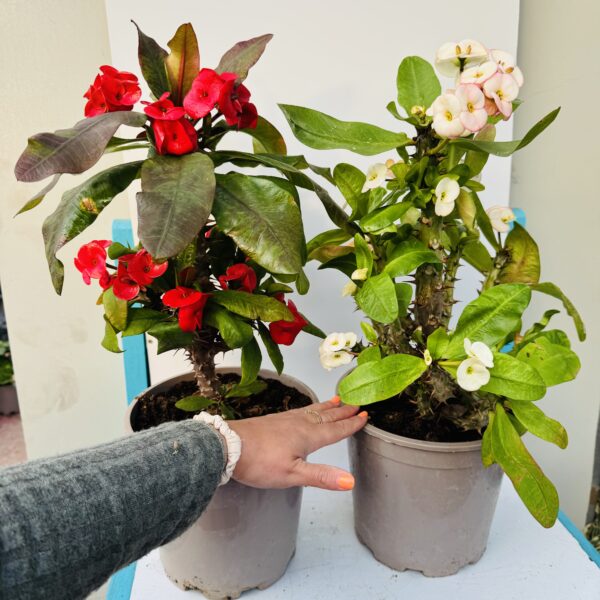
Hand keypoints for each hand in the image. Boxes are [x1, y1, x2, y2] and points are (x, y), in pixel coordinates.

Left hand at [228, 397, 366, 490]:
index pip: (335, 430)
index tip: (364, 416)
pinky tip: (306, 411)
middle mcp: (299, 424)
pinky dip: (310, 408)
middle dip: (342, 412)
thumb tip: (350, 481)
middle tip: (355, 404)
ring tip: (336, 401)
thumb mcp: (292, 475)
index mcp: (308, 436)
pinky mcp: (273, 421)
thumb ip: (321, 477)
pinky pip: (300, 410)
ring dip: (327, 407)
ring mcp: (285, 420)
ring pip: (312, 411)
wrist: (227, 445)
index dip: (350, 424)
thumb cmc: (258, 462)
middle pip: (326, 416)